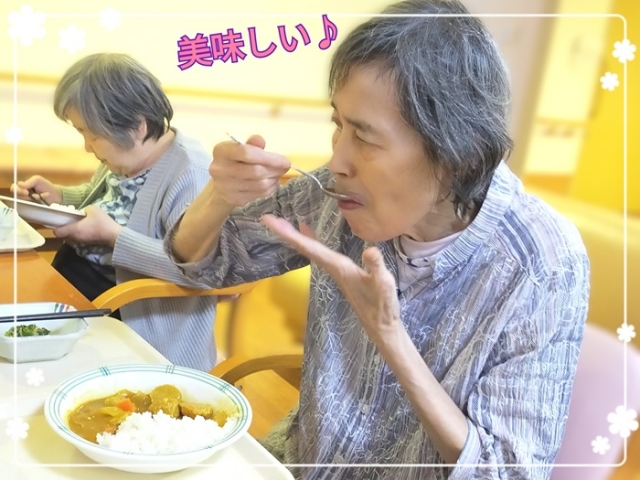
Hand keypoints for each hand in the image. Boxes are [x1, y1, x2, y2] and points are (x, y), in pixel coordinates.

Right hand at [10, 175, 61, 203]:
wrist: (57, 196)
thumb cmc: (46, 186)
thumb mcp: (38, 180)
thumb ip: (29, 181)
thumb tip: (20, 185)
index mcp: (23, 187)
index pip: (14, 188)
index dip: (17, 190)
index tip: (26, 191)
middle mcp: (23, 195)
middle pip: (17, 196)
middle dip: (25, 196)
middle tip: (31, 195)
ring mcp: (27, 202)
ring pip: (23, 202)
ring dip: (33, 199)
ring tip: (40, 196)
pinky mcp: (31, 209)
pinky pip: (28, 208)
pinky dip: (35, 205)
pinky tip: (41, 201)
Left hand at [53, 206, 121, 246]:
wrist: (114, 235)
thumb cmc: (102, 222)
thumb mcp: (93, 209)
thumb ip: (83, 209)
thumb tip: (81, 212)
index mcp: (73, 229)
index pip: (56, 232)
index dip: (56, 226)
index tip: (60, 220)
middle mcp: (74, 237)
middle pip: (62, 235)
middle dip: (63, 228)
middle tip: (69, 220)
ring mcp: (80, 241)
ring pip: (70, 237)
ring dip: (71, 231)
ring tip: (78, 223)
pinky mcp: (87, 243)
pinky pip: (77, 238)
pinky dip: (78, 233)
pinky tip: (86, 227)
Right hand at [209, 135, 290, 208]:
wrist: (221, 184)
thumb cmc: (235, 161)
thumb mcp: (240, 148)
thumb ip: (252, 144)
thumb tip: (260, 140)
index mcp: (221, 151)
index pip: (247, 153)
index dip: (269, 158)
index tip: (285, 161)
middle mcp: (220, 169)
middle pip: (256, 171)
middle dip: (275, 170)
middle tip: (285, 168)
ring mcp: (226, 187)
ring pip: (260, 185)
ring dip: (274, 179)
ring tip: (278, 174)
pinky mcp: (234, 199)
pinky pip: (259, 194)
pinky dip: (270, 188)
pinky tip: (271, 183)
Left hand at [261, 214, 402, 345]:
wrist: (380, 325)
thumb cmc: (382, 305)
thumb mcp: (383, 284)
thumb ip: (376, 267)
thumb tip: (369, 250)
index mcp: (338, 267)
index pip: (309, 248)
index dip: (290, 234)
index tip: (270, 223)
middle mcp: (331, 267)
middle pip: (304, 247)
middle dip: (286, 233)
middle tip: (267, 218)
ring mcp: (334, 270)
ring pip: (309, 249)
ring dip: (295, 236)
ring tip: (283, 222)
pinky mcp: (339, 271)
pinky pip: (318, 251)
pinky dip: (310, 240)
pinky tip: (308, 233)